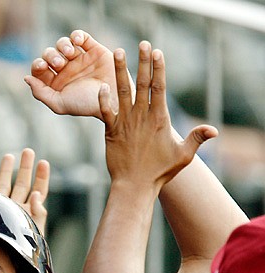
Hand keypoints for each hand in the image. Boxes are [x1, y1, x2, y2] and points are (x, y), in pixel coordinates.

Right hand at [0, 148, 49, 233]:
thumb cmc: (19, 251)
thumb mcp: (33, 233)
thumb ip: (38, 215)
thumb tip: (38, 196)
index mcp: (29, 212)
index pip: (39, 191)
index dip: (42, 177)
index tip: (43, 162)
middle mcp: (15, 208)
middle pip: (22, 184)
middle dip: (25, 168)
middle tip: (28, 151)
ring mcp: (0, 208)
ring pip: (4, 185)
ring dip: (6, 170)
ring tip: (9, 156)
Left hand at [24, 30, 122, 119]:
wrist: (113, 100)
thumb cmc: (85, 105)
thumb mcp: (59, 104)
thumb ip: (40, 92)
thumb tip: (26, 78)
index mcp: (55, 82)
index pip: (39, 68)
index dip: (38, 64)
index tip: (43, 66)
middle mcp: (66, 70)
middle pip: (50, 54)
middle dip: (51, 55)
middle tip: (60, 63)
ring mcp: (79, 59)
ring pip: (63, 44)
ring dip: (63, 45)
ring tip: (70, 53)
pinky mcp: (93, 50)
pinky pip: (81, 36)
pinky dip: (76, 35)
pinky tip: (77, 42)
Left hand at [100, 42, 217, 190]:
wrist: (134, 186)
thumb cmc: (159, 172)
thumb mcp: (183, 156)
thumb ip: (196, 139)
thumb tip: (214, 130)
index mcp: (159, 119)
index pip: (160, 88)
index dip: (159, 69)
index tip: (158, 52)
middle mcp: (141, 117)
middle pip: (143, 84)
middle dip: (143, 62)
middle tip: (143, 44)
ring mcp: (125, 123)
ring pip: (122, 91)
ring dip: (121, 71)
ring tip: (118, 52)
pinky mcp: (111, 131)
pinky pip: (105, 112)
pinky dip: (103, 99)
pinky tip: (102, 85)